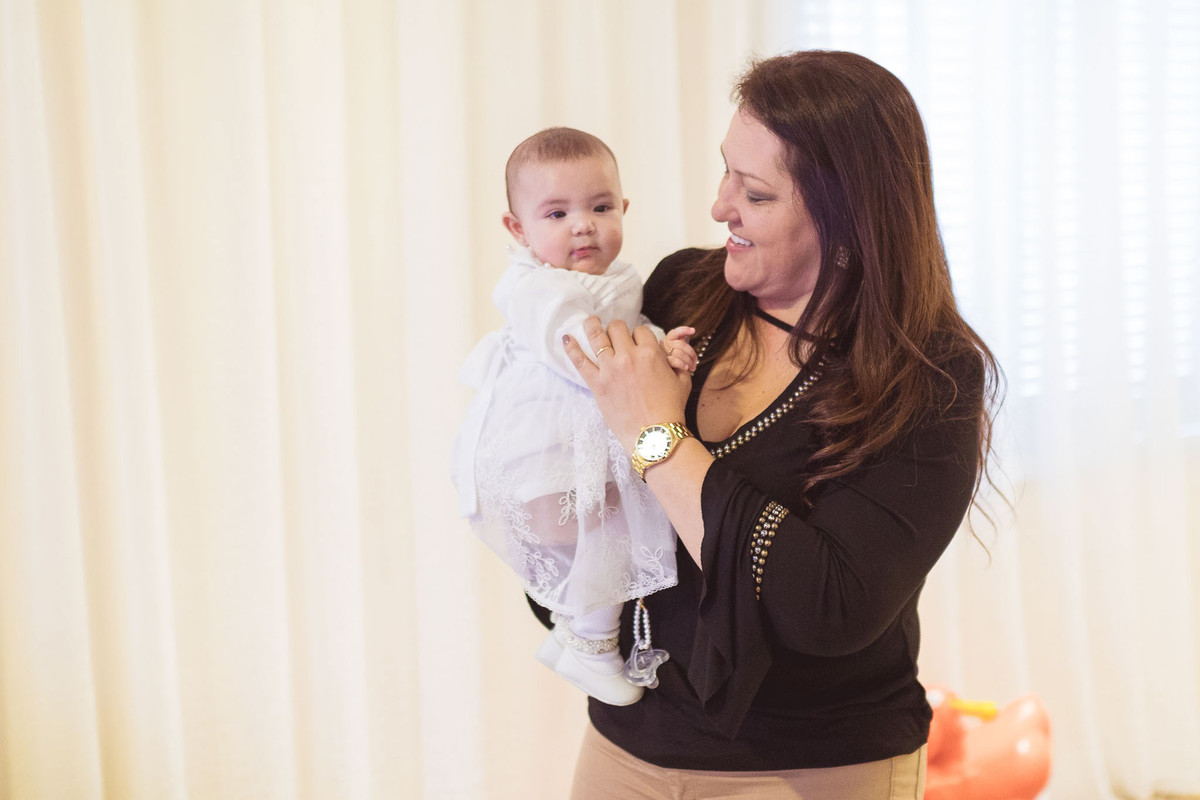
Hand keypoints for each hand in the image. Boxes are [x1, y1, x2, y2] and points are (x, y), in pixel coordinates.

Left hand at [564, 317, 691, 449]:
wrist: (654, 435)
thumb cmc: (671, 410)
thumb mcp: (682, 381)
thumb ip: (675, 363)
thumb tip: (668, 355)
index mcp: (651, 353)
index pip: (641, 330)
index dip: (639, 336)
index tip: (637, 343)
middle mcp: (629, 356)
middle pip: (617, 328)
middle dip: (618, 329)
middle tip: (616, 335)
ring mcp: (610, 369)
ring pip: (597, 336)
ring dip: (593, 325)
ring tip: (590, 321)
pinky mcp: (597, 384)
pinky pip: (580, 361)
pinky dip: (571, 348)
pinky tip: (566, 339)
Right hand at [662, 326, 697, 374]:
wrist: (667, 379)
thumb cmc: (675, 366)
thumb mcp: (679, 353)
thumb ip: (682, 343)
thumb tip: (688, 333)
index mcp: (667, 342)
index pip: (674, 333)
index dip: (684, 330)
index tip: (693, 330)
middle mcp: (663, 346)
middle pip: (680, 344)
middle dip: (691, 353)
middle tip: (696, 362)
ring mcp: (662, 354)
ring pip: (678, 352)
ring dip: (689, 361)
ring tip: (693, 368)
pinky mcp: (663, 363)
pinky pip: (673, 360)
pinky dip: (681, 364)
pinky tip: (686, 368)